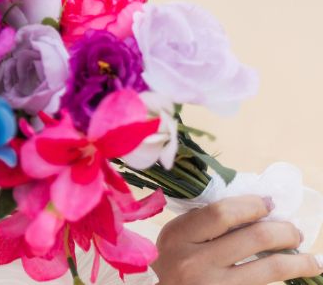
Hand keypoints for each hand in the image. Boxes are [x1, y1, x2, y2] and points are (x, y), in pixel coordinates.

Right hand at [153, 195, 322, 283]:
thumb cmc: (172, 265)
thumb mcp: (177, 239)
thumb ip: (204, 223)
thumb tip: (254, 208)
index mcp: (178, 236)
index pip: (222, 212)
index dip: (252, 205)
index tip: (269, 204)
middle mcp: (194, 262)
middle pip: (253, 237)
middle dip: (284, 231)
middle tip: (294, 231)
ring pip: (270, 268)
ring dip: (298, 261)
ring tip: (311, 258)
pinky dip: (284, 279)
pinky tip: (294, 274)